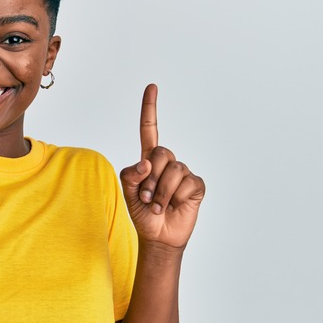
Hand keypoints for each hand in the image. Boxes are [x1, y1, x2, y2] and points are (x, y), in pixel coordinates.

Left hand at [119, 84, 204, 249]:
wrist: (158, 236)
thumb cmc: (142, 213)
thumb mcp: (128, 193)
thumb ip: (130, 175)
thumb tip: (146, 162)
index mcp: (149, 160)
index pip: (149, 130)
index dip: (150, 109)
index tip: (152, 87)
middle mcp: (167, 163)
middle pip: (162, 152)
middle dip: (150, 178)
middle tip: (146, 197)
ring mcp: (183, 173)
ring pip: (174, 170)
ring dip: (160, 192)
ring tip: (158, 206)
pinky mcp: (195, 185)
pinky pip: (187, 183)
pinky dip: (175, 198)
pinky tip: (173, 206)